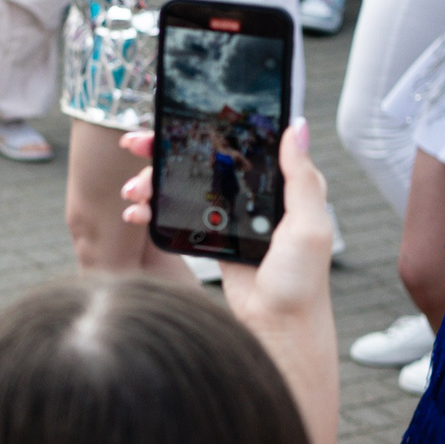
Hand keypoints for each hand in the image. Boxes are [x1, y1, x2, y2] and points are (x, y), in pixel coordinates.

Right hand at [119, 117, 332, 327]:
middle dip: (162, 149)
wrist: (277, 323)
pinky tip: (137, 213)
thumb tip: (298, 126)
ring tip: (135, 191)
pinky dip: (150, 210)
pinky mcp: (208, 235)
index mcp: (278, 183)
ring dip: (149, 181)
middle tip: (135, 145)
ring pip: (179, 184)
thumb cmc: (302, 279)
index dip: (204, 127)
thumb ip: (301, 177)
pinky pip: (173, 213)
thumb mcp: (309, 225)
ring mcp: (226, 213)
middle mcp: (250, 193)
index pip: (237, 142)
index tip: (172, 120)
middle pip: (199, 157)